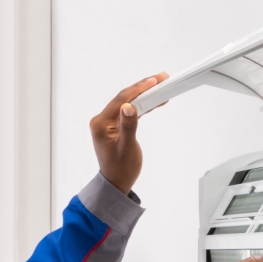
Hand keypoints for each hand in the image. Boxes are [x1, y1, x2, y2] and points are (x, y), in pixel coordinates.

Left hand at [90, 72, 167, 194]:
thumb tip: (129, 106)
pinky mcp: (115, 126)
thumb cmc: (121, 170)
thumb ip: (128, 126)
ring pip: (128, 103)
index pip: (121, 100)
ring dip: (144, 95)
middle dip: (144, 88)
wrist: (116, 183)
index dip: (139, 89)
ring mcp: (108, 123)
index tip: (154, 81)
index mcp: (101, 124)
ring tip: (161, 86)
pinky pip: (129, 112)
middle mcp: (102, 120)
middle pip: (125, 98)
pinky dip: (142, 106)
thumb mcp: (127, 148)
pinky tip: (154, 101)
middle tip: (161, 79)